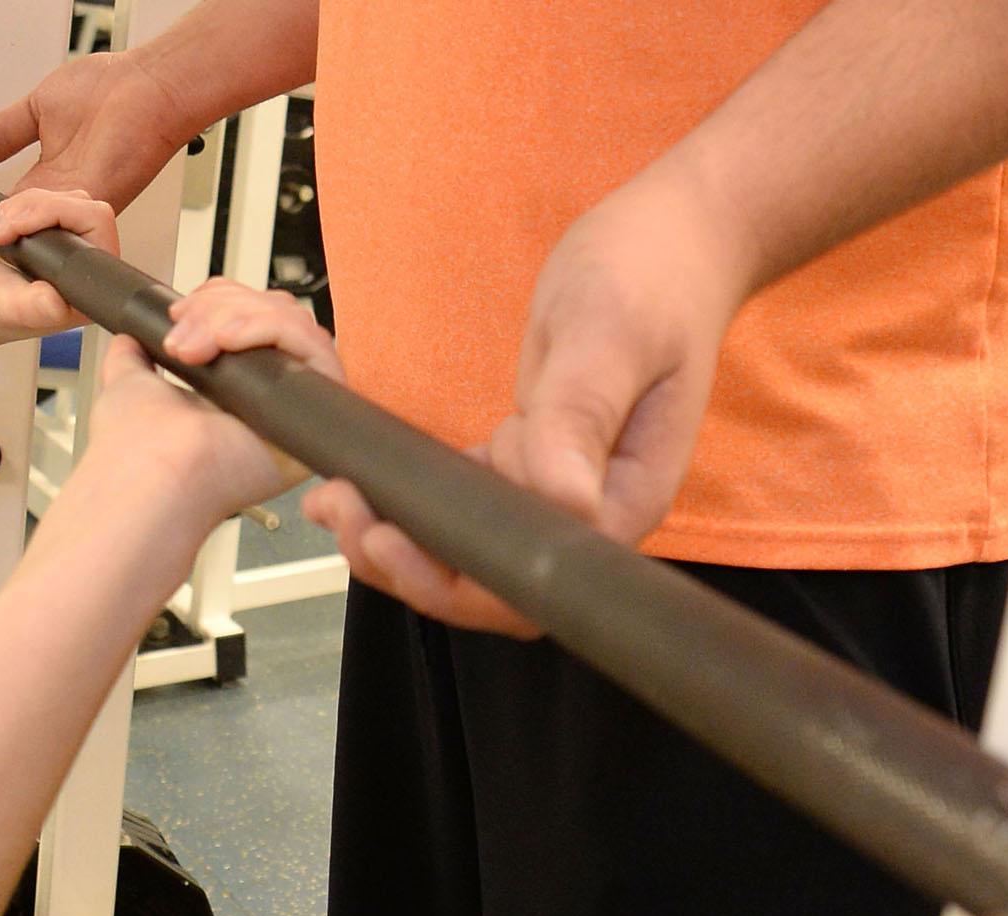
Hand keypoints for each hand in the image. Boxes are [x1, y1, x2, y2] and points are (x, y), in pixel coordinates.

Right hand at [0, 52, 190, 257]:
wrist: (145, 84)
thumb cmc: (107, 90)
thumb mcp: (38, 109)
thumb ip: (5, 132)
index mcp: (49, 181)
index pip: (4, 212)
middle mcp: (63, 201)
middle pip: (13, 234)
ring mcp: (80, 207)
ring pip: (32, 237)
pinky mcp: (96, 205)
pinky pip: (57, 228)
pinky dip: (26, 233)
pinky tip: (2, 233)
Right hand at [0, 189, 118, 346]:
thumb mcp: (4, 305)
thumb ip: (33, 306)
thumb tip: (57, 302)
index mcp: (84, 291)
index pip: (94, 220)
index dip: (52, 211)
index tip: (10, 231)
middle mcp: (82, 272)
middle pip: (76, 204)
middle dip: (31, 208)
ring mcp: (67, 255)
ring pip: (58, 200)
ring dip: (19, 207)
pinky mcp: (50, 242)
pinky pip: (43, 205)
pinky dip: (14, 209)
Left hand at [70, 279, 338, 521]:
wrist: (147, 475)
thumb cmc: (135, 449)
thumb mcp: (129, 382)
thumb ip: (134, 357)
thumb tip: (134, 334)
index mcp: (231, 390)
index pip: (253, 320)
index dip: (223, 301)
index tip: (182, 313)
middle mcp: (265, 397)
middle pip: (277, 313)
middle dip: (225, 306)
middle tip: (186, 338)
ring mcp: (291, 404)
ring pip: (294, 325)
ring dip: (241, 317)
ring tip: (202, 347)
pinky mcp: (312, 411)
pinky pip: (313, 347)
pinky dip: (270, 329)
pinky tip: (230, 343)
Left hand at [303, 158, 754, 636]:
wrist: (672, 238)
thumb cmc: (654, 277)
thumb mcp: (608, 337)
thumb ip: (579, 415)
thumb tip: (562, 499)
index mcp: (623, 499)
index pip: (536, 584)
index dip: (459, 583)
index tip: (392, 540)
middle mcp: (592, 510)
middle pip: (495, 583)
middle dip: (411, 565)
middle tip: (342, 514)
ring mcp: (560, 488)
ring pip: (474, 549)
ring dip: (401, 538)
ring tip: (335, 502)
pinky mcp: (532, 461)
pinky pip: (469, 505)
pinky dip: (414, 504)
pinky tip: (363, 484)